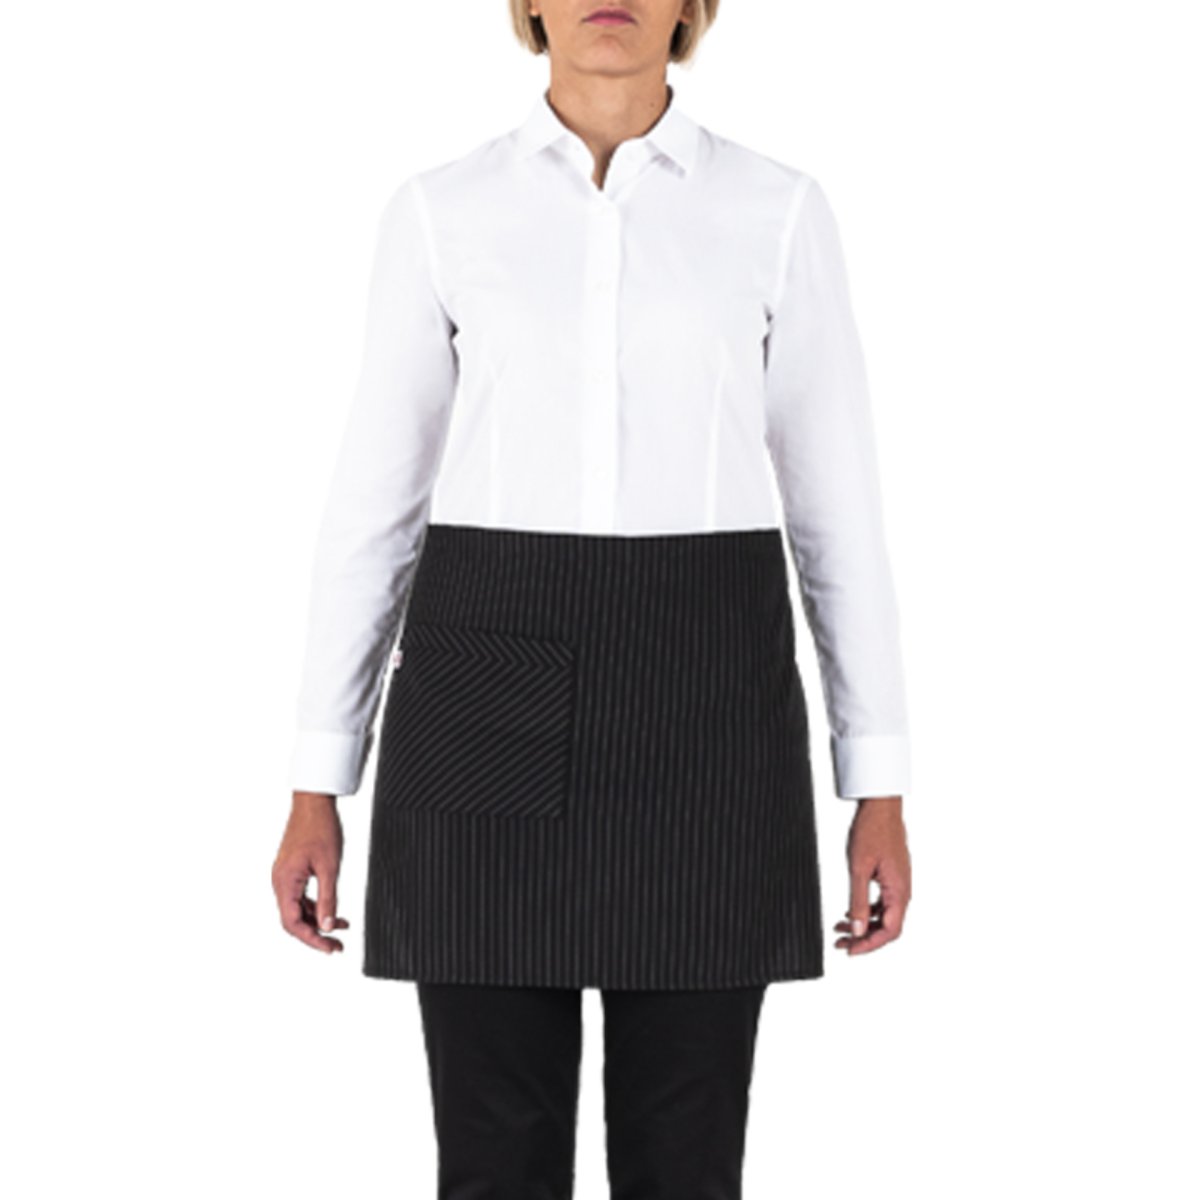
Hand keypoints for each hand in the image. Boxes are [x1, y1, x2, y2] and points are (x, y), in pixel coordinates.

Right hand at [272, 792, 349, 954]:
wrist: (314, 801)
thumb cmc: (321, 828)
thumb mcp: (330, 867)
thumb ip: (328, 899)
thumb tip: (328, 926)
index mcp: (284, 881)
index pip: (292, 923)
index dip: (311, 939)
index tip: (330, 948)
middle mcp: (280, 881)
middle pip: (293, 920)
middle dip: (315, 935)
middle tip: (337, 947)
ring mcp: (284, 876)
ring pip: (297, 909)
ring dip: (317, 921)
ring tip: (341, 931)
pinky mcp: (291, 871)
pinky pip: (300, 897)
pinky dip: (316, 906)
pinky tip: (334, 912)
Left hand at [834, 795, 910, 954]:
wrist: (881, 806)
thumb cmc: (872, 830)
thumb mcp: (859, 868)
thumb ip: (858, 901)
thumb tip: (858, 929)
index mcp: (899, 891)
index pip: (890, 931)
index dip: (870, 945)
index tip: (851, 950)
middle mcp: (903, 890)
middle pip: (888, 927)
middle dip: (864, 938)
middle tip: (842, 943)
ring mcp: (899, 883)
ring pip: (885, 916)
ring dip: (864, 925)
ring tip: (841, 929)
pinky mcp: (893, 877)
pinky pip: (883, 903)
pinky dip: (867, 911)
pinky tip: (850, 912)